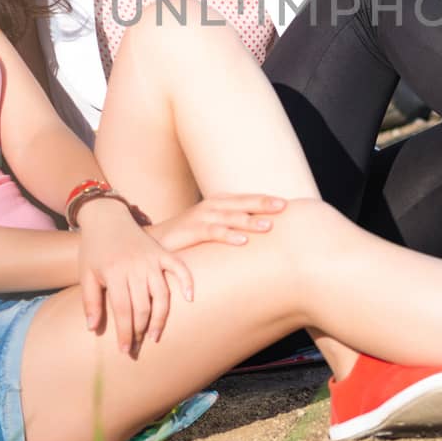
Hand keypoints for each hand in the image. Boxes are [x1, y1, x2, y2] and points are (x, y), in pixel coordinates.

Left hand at [77, 199, 193, 355]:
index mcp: (115, 273)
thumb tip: (93, 329)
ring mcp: (151, 259)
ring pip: (161, 295)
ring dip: (160, 318)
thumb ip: (90, 301)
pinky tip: (189, 298)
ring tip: (154, 335)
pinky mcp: (162, 252)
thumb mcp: (86, 274)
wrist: (107, 217)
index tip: (125, 350)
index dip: (125, 333)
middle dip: (140, 331)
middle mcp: (136, 267)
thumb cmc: (94, 248)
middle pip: (143, 307)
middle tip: (137, 347)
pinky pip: (179, 267)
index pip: (123, 310)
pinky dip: (186, 281)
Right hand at [152, 194, 287, 251]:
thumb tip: (257, 233)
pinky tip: (242, 241)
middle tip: (284, 206)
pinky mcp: (190, 231)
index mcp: (218, 204)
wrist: (155, 241)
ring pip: (229, 217)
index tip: (286, 204)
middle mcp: (211, 207)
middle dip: (262, 204)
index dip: (264, 200)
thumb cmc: (187, 237)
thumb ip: (231, 227)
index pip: (245, 199)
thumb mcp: (212, 228)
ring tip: (268, 226)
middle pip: (241, 203)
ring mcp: (200, 218)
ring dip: (249, 221)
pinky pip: (211, 232)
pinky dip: (227, 235)